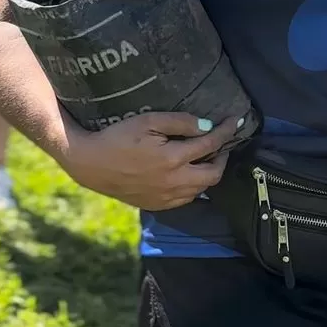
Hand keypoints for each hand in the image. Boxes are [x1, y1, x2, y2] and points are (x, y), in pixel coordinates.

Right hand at [58, 112, 242, 209]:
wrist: (91, 165)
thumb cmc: (118, 137)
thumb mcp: (148, 121)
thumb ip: (180, 123)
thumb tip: (208, 127)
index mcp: (173, 158)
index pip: (211, 144)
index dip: (226, 131)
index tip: (235, 121)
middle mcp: (174, 182)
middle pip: (214, 174)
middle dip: (223, 157)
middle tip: (221, 143)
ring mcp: (166, 197)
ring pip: (202, 189)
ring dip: (209, 173)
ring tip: (206, 157)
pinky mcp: (158, 205)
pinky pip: (187, 199)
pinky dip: (194, 186)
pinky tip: (188, 174)